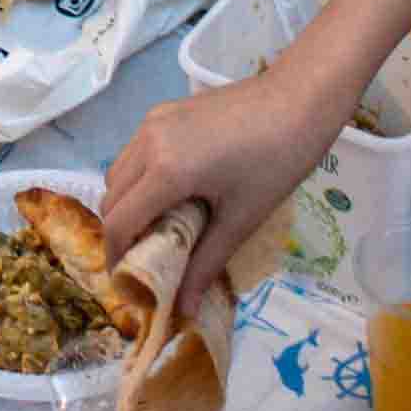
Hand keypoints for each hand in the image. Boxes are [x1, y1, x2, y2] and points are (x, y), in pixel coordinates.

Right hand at [102, 73, 363, 314]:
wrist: (299, 100)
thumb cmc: (277, 163)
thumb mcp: (241, 220)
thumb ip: (205, 264)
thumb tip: (184, 310)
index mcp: (166, 170)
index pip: (119, 222)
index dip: (116, 257)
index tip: (128, 283)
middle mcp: (148, 142)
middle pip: (111, 197)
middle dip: (121, 232)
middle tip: (148, 259)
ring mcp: (153, 121)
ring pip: (119, 171)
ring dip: (128, 203)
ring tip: (161, 227)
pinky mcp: (164, 111)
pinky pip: (136, 151)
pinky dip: (140, 178)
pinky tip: (174, 192)